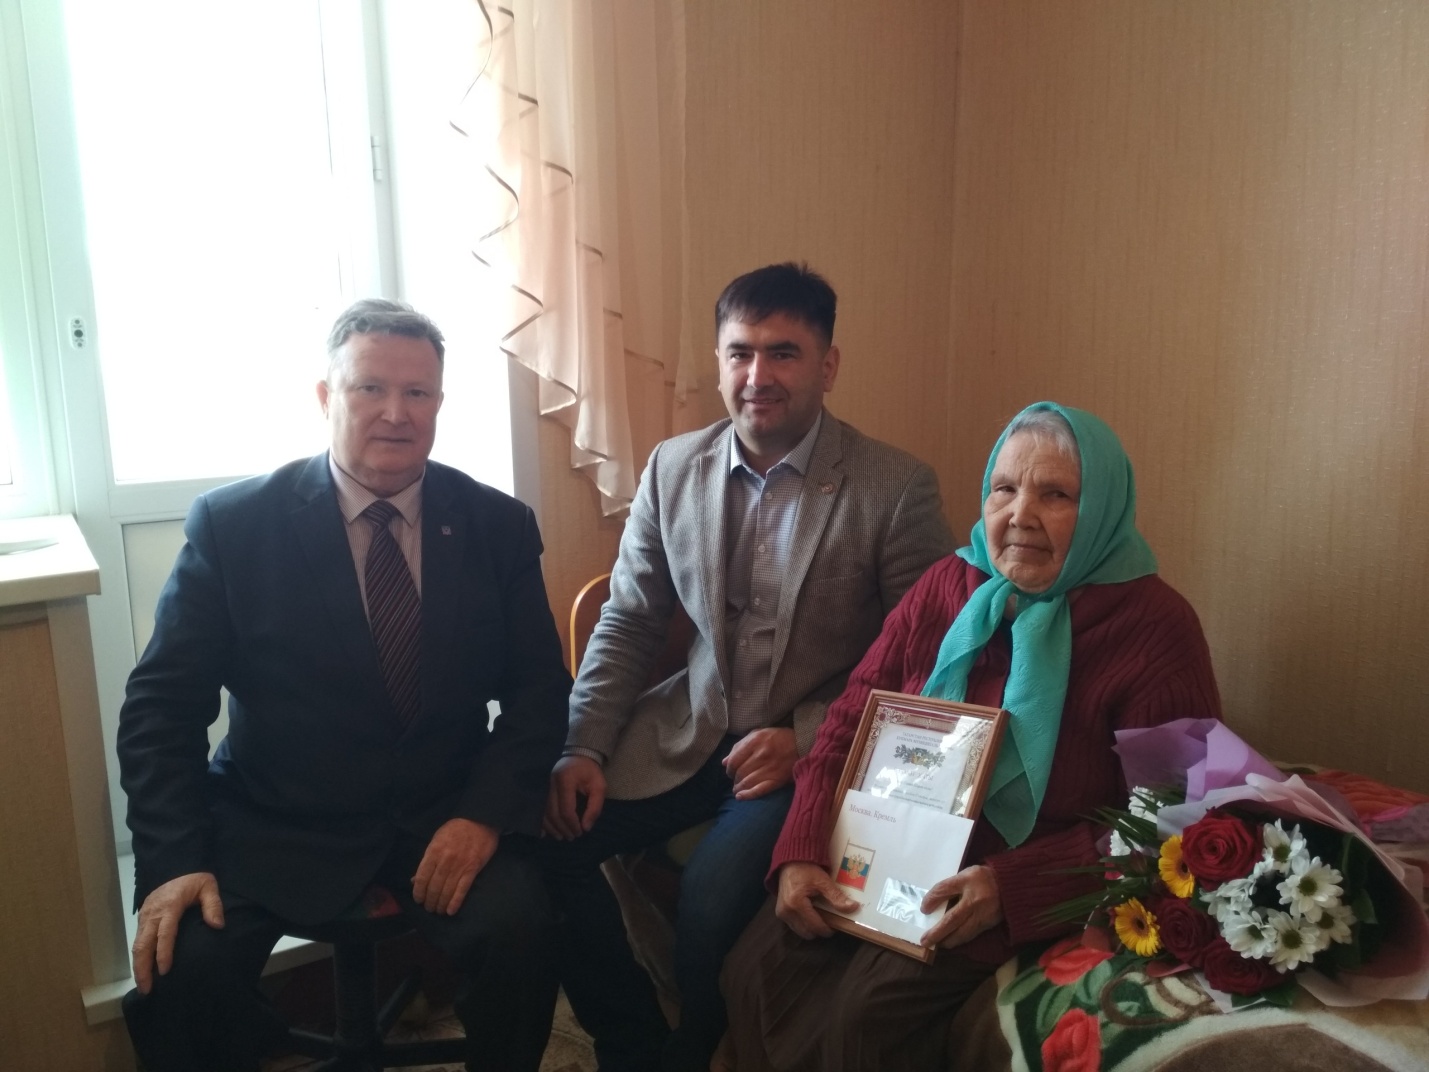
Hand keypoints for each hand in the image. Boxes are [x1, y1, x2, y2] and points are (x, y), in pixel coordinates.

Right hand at [131, 872, 223, 993]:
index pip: (165, 933)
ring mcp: (145, 916)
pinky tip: (142, 970)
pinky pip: (137, 940)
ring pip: (137, 945)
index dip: (163, 953)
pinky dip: (138, 957)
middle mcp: (153, 913)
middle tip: (147, 989)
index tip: (164, 971)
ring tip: (143, 986)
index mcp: (170, 906)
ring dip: (138, 966)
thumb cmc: (194, 878)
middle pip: (143, 944)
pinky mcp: (142, 918)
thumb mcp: (208, 886)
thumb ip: (214, 905)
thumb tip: (217, 926)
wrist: (176, 865)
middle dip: (143, 968)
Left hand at [411, 818, 498, 914]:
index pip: (421, 878)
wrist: (480, 820)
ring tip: (438, 911)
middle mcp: (444, 861)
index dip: (418, 892)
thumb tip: (414, 880)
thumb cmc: (455, 829)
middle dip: (430, 901)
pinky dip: (455, 902)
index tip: (418, 900)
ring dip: (441, 904)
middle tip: (429, 908)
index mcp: (433, 852)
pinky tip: (450, 911)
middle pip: (434, 887)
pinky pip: (462, 889)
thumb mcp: (436, 840)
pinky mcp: (473, 869)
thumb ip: (427, 860)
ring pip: (446, 891)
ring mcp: (459, 866)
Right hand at [543, 755, 606, 839]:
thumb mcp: (599, 787)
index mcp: (566, 781)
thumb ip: (595, 807)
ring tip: (561, 837)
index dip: (572, 824)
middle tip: (572, 837)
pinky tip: (546, 832)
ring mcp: (544, 786)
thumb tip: (586, 828)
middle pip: (552, 812)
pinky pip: (540, 809)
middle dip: (562, 828)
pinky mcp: (543, 790)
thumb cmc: (590, 772)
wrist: (578, 755)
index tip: (580, 832)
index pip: (566, 809)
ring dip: (552, 828)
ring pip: (544, 812)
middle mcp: (551, 784)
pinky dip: (542, 822)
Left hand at [723, 727, 797, 799]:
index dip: (729, 768)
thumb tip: (724, 762)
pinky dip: (748, 795)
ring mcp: (769, 768)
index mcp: (755, 741)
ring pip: (747, 782)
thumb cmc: (778, 738)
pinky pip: (759, 790)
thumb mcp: (758, 734)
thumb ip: (740, 746)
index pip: (733, 760)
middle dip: (735, 779)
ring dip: (739, 788)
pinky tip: (740, 797)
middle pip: (739, 773)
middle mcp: (761, 755)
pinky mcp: (777, 779)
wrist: (803, 744)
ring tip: (738, 789)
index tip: (730, 771)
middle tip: (736, 780)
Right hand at [775, 861, 857, 939]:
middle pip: (807, 933)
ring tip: (820, 918)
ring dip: (811, 929)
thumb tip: (854, 907)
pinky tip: (811, 915)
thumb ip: (837, 897)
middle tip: (829, 922)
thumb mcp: (823, 882)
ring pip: (800, 931)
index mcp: (796, 904)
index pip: (815, 926)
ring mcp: (781, 913)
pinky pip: (794, 926)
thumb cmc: (807, 869)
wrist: (790, 860)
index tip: (837, 927)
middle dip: (819, 930)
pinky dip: (803, 924)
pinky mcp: (780, 912)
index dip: (828, 929)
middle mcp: (786, 911)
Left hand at [918, 864, 1002, 949]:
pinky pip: (971, 934)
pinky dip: (960, 940)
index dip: (932, 899)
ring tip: (937, 945)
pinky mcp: (989, 923)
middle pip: (952, 919)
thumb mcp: (966, 874)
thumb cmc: (984, 877)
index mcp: (968, 881)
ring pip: (962, 932)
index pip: (944, 890)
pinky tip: (952, 942)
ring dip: (948, 941)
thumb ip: (950, 885)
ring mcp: (983, 913)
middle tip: (924, 941)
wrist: (1011, 884)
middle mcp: (975, 900)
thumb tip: (931, 902)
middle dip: (937, 932)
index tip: (923, 909)